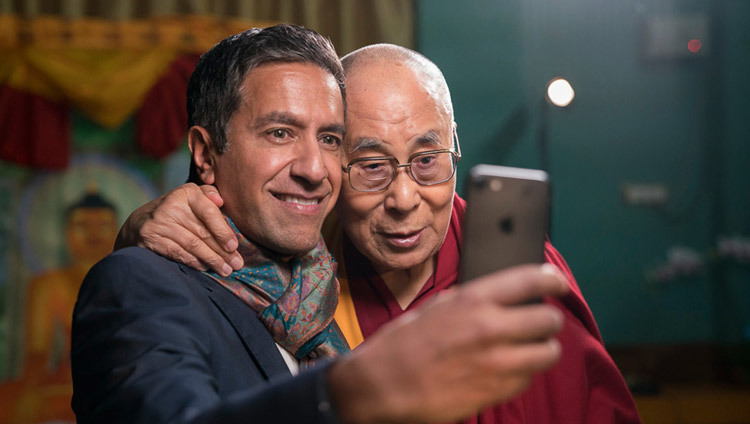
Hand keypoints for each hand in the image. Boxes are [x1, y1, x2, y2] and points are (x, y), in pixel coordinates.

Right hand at [114, 183, 241, 275]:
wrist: (139, 222)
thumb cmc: (178, 211)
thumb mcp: (193, 197)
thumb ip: (209, 195)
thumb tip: (221, 201)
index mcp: (187, 192)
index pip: (208, 212)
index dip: (223, 231)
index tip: (234, 246)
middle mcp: (171, 205)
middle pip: (202, 232)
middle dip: (222, 251)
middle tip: (237, 264)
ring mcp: (159, 223)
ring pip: (192, 245)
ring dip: (211, 260)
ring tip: (225, 270)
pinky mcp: (151, 239)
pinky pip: (178, 253)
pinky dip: (194, 262)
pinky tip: (206, 268)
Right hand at [328, 264, 568, 423]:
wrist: (384, 383)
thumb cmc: (405, 343)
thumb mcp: (439, 306)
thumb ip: (476, 300)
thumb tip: (506, 296)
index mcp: (474, 300)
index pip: (531, 280)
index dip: (552, 280)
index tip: (557, 284)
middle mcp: (491, 328)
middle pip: (549, 319)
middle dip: (547, 320)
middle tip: (539, 323)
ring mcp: (497, 362)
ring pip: (548, 352)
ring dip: (542, 349)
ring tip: (529, 349)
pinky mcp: (496, 390)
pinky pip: (529, 379)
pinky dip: (523, 374)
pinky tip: (505, 369)